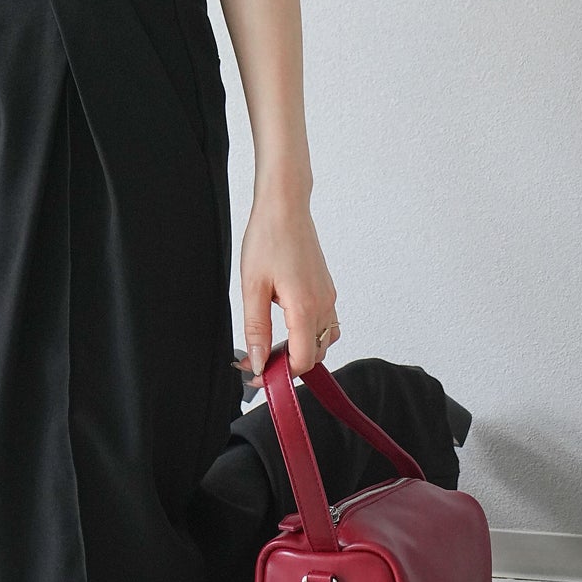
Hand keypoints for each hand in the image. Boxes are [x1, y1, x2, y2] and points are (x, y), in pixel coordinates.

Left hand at [236, 191, 340, 391]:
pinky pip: (325, 324)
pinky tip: (285, 324)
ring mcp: (328, 296)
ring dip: (300, 350)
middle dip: (287, 365)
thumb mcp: (252, 287)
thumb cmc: (268, 238)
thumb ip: (256, 329)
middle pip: (313, 356)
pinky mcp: (327, 289)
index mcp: (305, 307)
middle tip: (258, 360)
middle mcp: (324, 305)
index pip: (301, 361)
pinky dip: (308, 334)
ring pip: (322, 341)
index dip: (279, 374)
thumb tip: (258, 361)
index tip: (256, 373)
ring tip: (271, 344)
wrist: (285, 206)